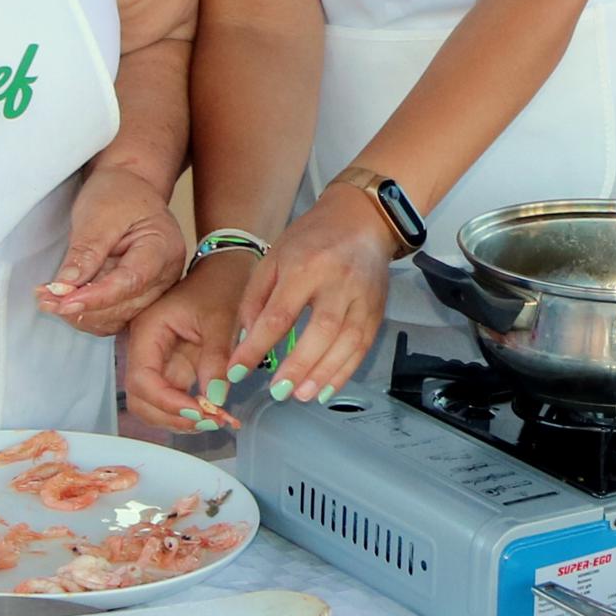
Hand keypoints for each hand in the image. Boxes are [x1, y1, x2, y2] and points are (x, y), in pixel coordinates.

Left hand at [37, 166, 179, 335]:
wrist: (128, 189)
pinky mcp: (136, 297)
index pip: (131, 282)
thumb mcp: (99, 213)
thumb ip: (86, 251)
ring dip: (80, 314)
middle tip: (46, 298)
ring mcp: (152, 290)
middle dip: (82, 308)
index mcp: (163, 248)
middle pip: (124, 306)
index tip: (64, 301)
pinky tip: (64, 300)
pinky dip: (85, 313)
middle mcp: (164, 275)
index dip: (96, 296)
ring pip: (116, 318)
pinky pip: (111, 317)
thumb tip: (67, 286)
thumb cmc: (120, 194)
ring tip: (49, 299)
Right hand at [120, 250, 254, 430]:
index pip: (142, 379)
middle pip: (142, 399)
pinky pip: (175, 398)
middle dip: (172, 417)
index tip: (200, 411)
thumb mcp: (222, 317)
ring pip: (156, 405)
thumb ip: (217, 357)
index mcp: (149, 330)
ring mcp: (160, 361)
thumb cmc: (222, 284)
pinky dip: (192, 411)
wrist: (229, 270)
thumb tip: (215, 398)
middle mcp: (147, 349)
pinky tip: (218, 414)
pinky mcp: (176, 368)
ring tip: (219, 420)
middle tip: (211, 421)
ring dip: (182, 419)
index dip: (167, 402)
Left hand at [236, 177, 398, 402]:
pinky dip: (345, 371)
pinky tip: (326, 389)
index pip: (278, 314)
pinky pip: (363, 346)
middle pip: (321, 330)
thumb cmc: (312, 239)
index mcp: (304, 266)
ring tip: (300, 395)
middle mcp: (337, 282)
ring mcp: (362, 297)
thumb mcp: (274, 257)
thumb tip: (248, 340)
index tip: (237, 370)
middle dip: (298, 365)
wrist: (361, 220)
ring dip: (323, 374)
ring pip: (347, 342)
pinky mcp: (377, 309)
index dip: (257, 346)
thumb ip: (257, 298)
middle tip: (277, 391)